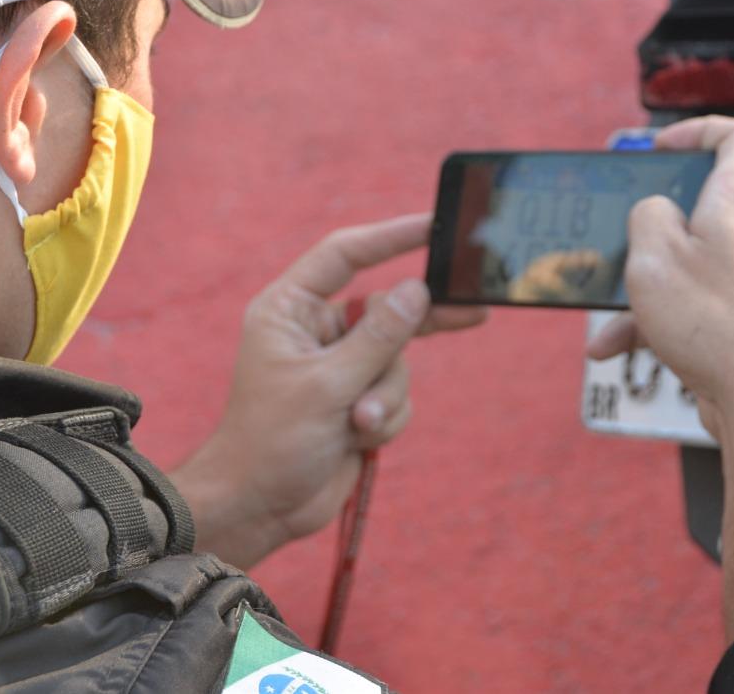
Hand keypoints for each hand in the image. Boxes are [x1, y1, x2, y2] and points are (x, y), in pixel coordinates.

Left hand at [175, 214, 485, 567]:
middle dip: (408, 336)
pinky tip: (361, 440)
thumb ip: (378, 337)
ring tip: (360, 424)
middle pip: (385, 309)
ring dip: (387, 395)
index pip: (344, 255)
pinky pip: (398, 393)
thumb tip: (416, 290)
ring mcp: (339, 366)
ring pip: (397, 359)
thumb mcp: (327, 385)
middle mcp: (315, 330)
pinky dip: (388, 417)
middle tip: (472, 309)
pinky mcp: (358, 400)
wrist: (262, 507)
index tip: (434, 226)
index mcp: (290, 309)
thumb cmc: (272, 441)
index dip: (390, 237)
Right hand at [586, 116, 733, 442]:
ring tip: (610, 313)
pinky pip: (692, 306)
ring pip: (690, 264)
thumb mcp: (653, 256)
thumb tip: (654, 212)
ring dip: (645, 285)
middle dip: (653, 222)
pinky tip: (616, 346)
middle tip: (623, 230)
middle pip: (704, 206)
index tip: (663, 147)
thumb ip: (646, 216)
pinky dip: (654, 321)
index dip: (702, 130)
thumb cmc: (717, 324)